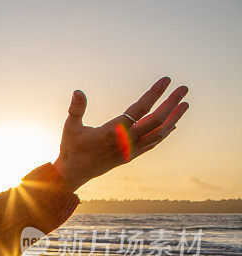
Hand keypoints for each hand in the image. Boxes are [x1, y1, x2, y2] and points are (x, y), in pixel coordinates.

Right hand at [54, 77, 188, 191]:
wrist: (73, 175)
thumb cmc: (71, 149)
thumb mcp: (70, 127)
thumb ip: (76, 109)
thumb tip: (78, 91)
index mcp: (113, 132)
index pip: (139, 110)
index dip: (154, 94)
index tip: (166, 80)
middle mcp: (126, 142)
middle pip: (156, 121)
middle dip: (171, 104)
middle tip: (183, 88)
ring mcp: (130, 150)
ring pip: (159, 133)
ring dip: (174, 118)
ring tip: (184, 104)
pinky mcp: (130, 156)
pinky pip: (153, 143)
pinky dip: (164, 133)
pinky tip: (172, 124)